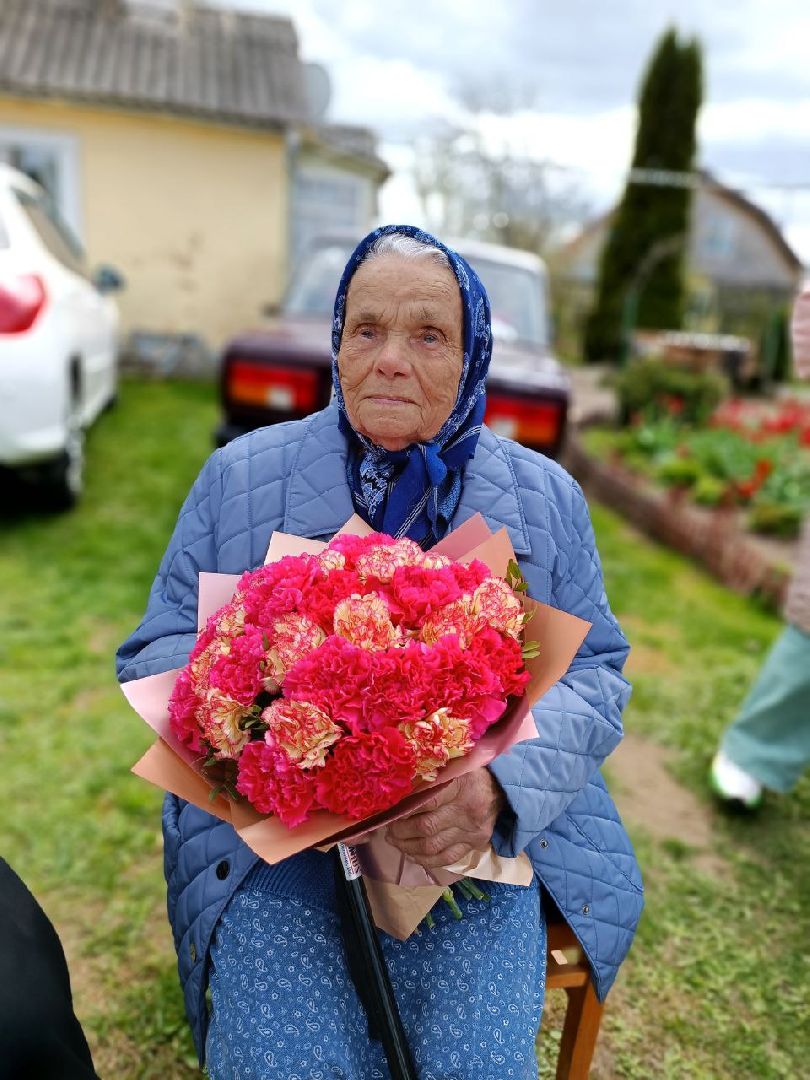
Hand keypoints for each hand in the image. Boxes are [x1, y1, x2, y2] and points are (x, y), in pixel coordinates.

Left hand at [385, 768, 505, 868]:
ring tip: (396, 842)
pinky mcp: (474, 845)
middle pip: (426, 827)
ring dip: (408, 847)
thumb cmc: (471, 775)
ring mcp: (471, 831)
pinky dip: (425, 860)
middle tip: (389, 830)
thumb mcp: (454, 766)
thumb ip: (431, 776)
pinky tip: (413, 854)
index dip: (405, 810)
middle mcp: (466, 811)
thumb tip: (400, 788)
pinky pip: (446, 858)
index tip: (391, 812)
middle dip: (401, 831)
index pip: (427, 801)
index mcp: (461, 785)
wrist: (502, 791)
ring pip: (432, 847)